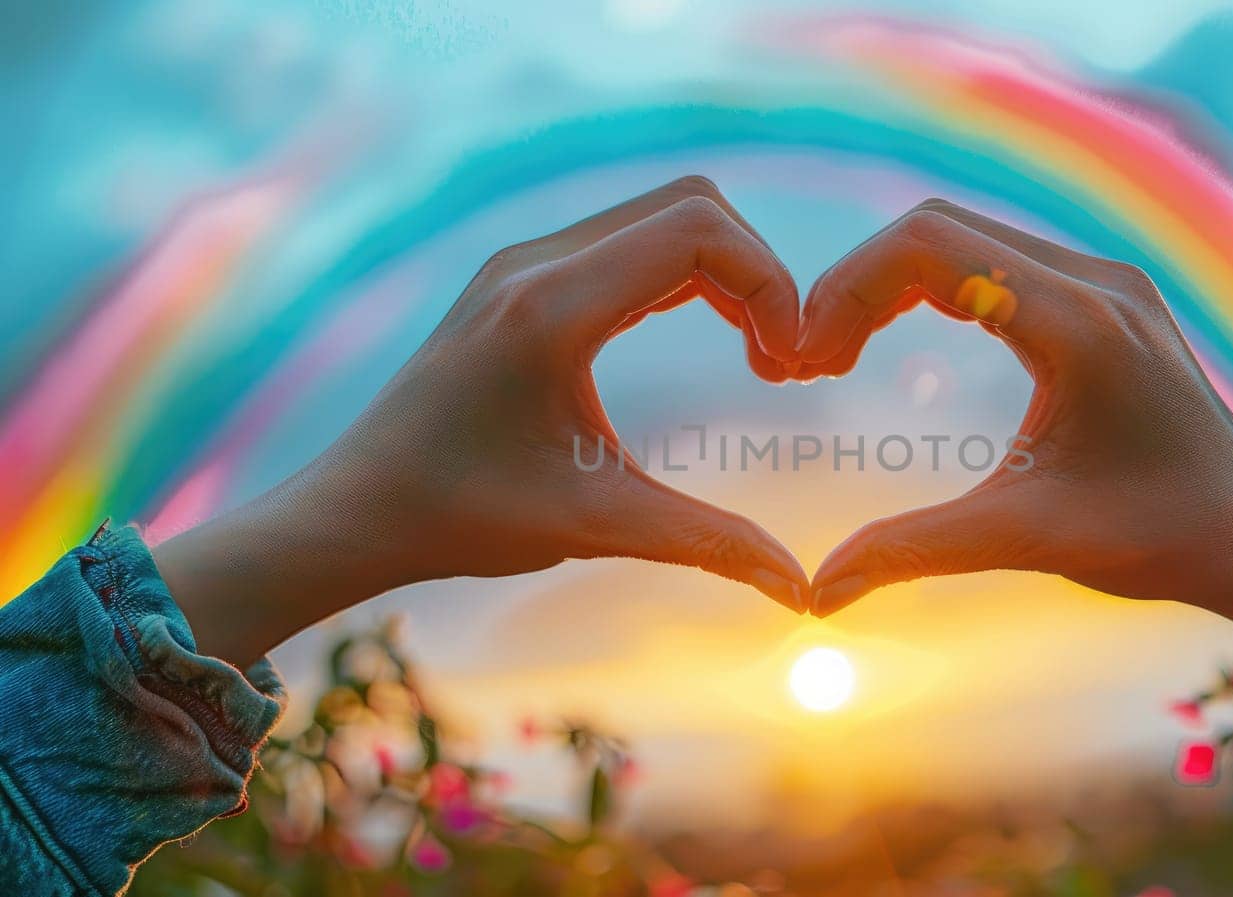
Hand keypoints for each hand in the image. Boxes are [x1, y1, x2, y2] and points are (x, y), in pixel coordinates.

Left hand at [155, 177, 808, 667]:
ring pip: (667, 218)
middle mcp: (535, 263)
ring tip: (765, 359)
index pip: (697, 230)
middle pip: (694, 207)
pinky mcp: (525, 278)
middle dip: (760, 275)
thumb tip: (803, 592)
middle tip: (787, 364)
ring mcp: (526, 262)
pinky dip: (691, 279)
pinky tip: (720, 340)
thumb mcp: (595, 525)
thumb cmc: (461, 519)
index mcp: (549, 307)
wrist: (357, 510)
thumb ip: (708, 545)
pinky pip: (633, 243)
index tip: (794, 367)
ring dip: (729, 276)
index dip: (771, 285)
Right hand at [797, 200, 1232, 687]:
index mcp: (1080, 324)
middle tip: (811, 364)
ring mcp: (1108, 281)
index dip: (847, 290)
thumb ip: (915, 552)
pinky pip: (1000, 258)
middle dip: (857, 286)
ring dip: (892, 283)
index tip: (807, 364)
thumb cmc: (1157, 541)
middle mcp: (1098, 281)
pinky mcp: (1110, 297)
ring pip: (966, 236)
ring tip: (840, 354)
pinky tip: (901, 337)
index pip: (927, 245)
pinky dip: (935, 286)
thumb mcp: (1027, 539)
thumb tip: (815, 594)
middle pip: (937, 227)